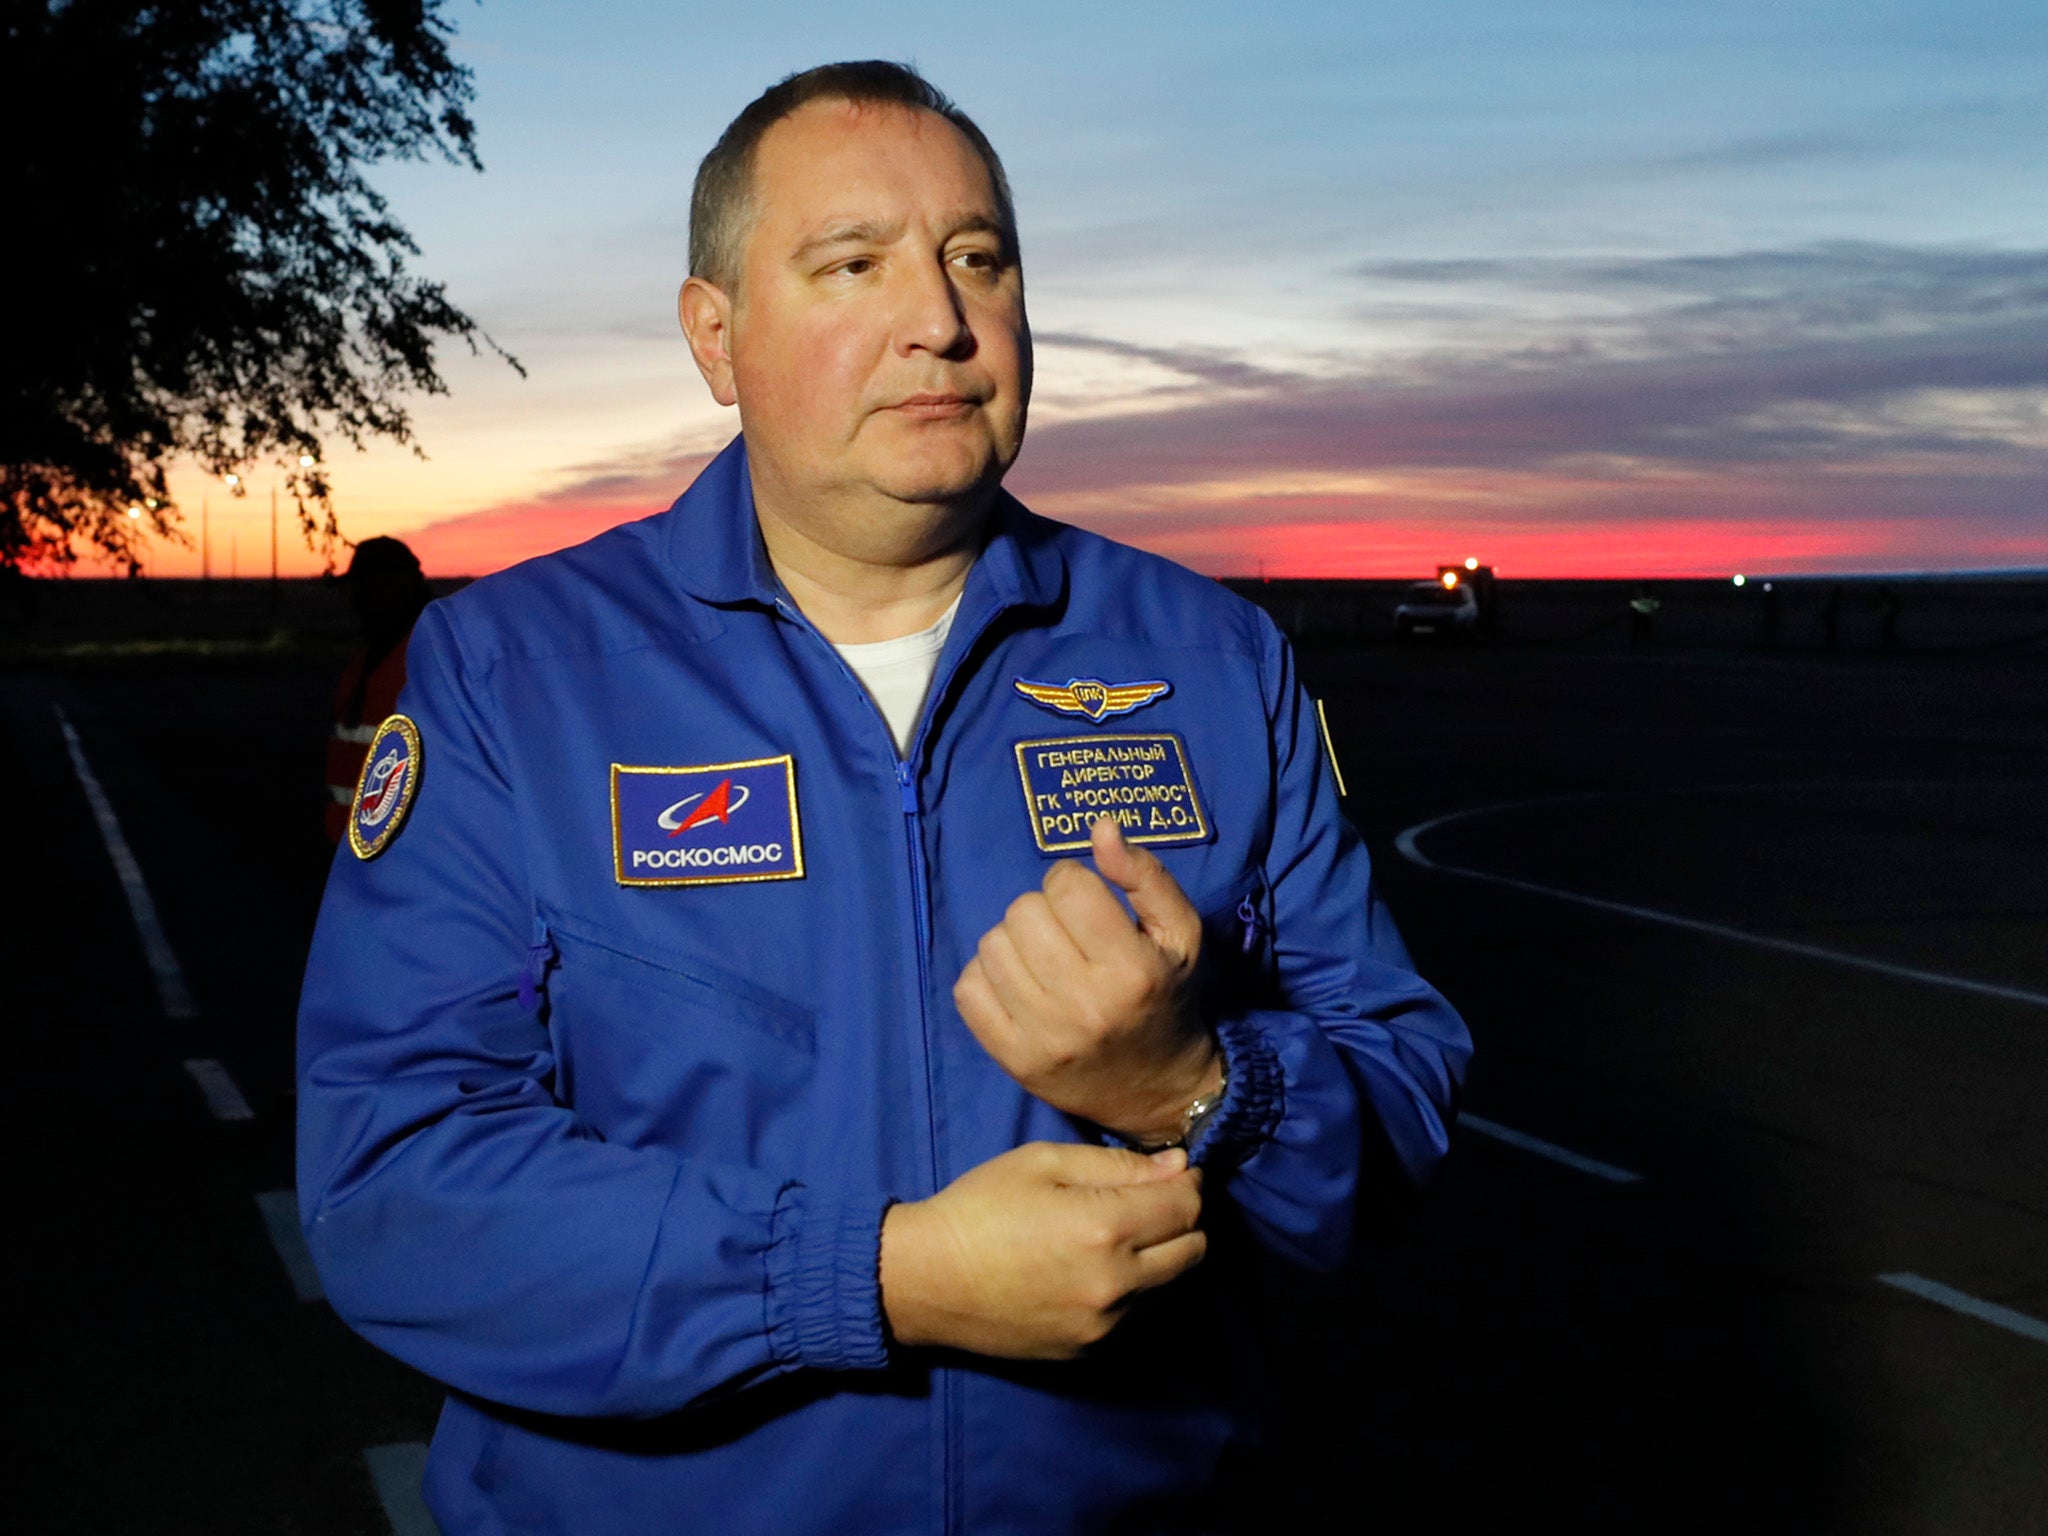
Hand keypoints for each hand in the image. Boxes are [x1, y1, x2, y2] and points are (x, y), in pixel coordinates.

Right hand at [880, 1142, 1205, 1358]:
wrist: (927, 1280)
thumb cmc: (980, 1207)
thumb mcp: (1043, 1163)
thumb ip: (1118, 1164)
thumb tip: (1177, 1167)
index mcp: (1106, 1228)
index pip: (1187, 1207)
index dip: (1187, 1183)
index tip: (1173, 1173)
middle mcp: (1117, 1284)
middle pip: (1194, 1250)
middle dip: (1183, 1220)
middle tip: (1150, 1202)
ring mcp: (1105, 1325)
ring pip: (1171, 1286)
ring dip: (1162, 1257)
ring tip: (1120, 1236)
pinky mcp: (1089, 1350)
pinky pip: (1137, 1315)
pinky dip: (1134, 1290)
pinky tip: (1096, 1269)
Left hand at [954, 815, 1219, 1142]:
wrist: (1159, 1090)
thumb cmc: (1167, 997)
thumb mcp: (1179, 933)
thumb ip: (1145, 876)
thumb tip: (1101, 827)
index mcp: (1131, 970)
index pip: (1067, 886)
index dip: (1073, 883)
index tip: (1088, 905)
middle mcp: (1084, 1005)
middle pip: (1023, 912)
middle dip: (1043, 912)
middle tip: (1067, 936)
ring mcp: (1043, 1037)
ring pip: (991, 945)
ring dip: (1014, 943)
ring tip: (1044, 960)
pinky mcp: (1012, 1060)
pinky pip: (966, 989)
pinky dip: (986, 978)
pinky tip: (1018, 986)